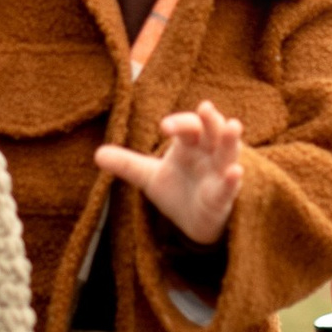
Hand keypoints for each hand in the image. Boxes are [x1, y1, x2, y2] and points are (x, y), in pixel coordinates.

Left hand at [95, 100, 242, 244]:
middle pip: (212, 130)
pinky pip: (230, 186)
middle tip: (206, 107)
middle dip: (210, 120)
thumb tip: (97, 154)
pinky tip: (234, 172)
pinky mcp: (224, 196)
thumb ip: (127, 164)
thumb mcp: (149, 177)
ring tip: (234, 126)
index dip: (178, 123)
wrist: (193, 224)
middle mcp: (208, 153)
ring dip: (231, 140)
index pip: (187, 126)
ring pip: (228, 152)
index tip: (163, 127)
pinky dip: (233, 179)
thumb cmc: (178, 191)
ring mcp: (219, 173)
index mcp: (189, 144)